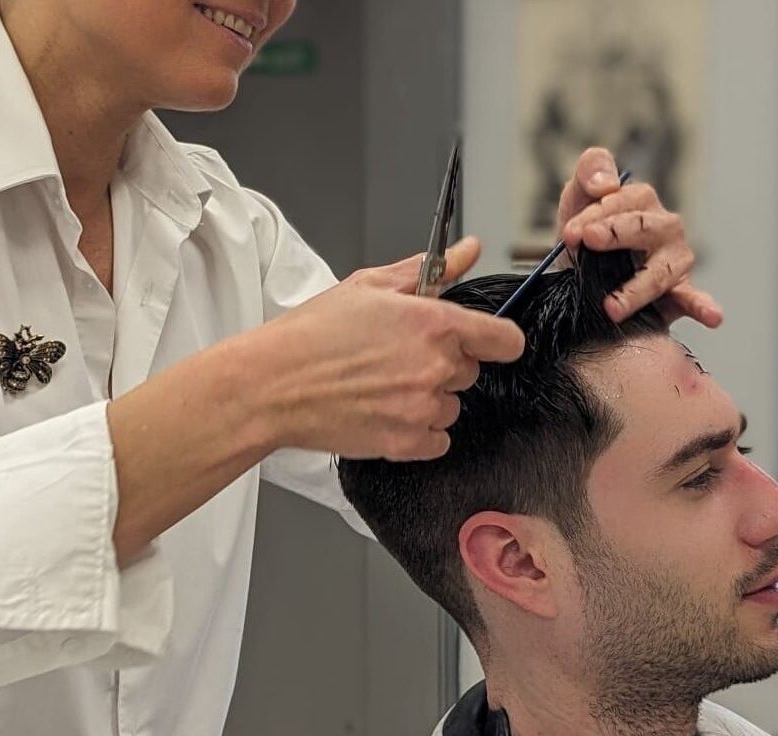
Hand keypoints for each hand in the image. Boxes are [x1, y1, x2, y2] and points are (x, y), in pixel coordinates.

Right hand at [254, 237, 524, 459]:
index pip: (504, 339)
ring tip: (383, 385)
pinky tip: (384, 412)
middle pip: (469, 371)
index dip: (498, 340)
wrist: (273, 384)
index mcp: (434, 323)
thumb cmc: (312, 334)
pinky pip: (435, 440)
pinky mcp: (405, 443)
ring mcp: (422, 408)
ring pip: (451, 406)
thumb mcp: (369, 286)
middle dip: (443, 364)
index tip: (488, 343)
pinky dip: (417, 432)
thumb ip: (429, 270)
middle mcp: (435, 367)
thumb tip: (467, 251)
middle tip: (398, 357)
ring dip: (428, 399)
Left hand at [557, 147, 721, 327]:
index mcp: (640, 202)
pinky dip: (703, 306)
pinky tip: (712, 316)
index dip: (595, 214)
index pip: (623, 202)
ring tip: (612, 307)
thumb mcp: (578, 197)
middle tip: (588, 243)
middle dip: (616, 234)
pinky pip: (693, 298)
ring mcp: (674, 260)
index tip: (570, 233)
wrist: (582, 278)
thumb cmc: (585, 235)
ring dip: (637, 288)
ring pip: (662, 270)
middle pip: (645, 228)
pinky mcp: (679, 291)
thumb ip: (589, 171)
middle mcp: (663, 227)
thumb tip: (604, 183)